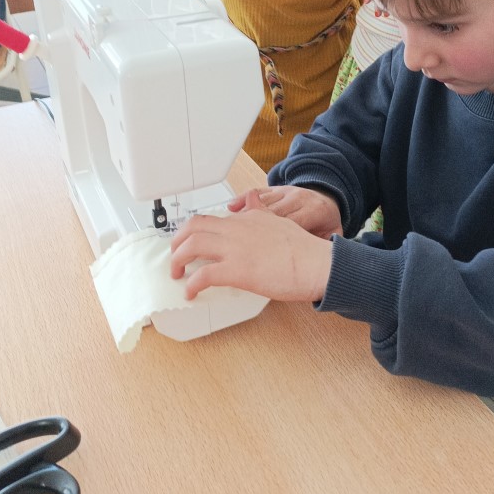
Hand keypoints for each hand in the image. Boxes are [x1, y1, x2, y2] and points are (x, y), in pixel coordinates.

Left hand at [171, 190, 333, 301]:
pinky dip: (192, 285)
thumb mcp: (279, 220)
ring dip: (178, 260)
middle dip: (178, 241)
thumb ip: (261, 211)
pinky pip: (203, 275)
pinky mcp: (237, 270)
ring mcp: (235, 248)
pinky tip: (191, 293)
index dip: (195, 231)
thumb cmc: (304, 250)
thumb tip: (252, 200)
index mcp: (247, 217)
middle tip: (177, 256)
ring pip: (192, 246)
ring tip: (177, 274)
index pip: (212, 218)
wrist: (316, 263)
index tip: (190, 241)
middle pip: (193, 226)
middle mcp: (237, 228)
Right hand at [228, 186, 342, 239]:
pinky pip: (257, 192)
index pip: (292, 223)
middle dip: (255, 226)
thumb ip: (322, 246)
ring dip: (245, 215)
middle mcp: (297, 198)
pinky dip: (243, 200)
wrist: (329, 199)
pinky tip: (231, 208)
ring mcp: (284, 192)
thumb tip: (315, 264)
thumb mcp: (331, 235)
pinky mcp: (275, 189)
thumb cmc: (326, 223)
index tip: (261, 250)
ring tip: (228, 229)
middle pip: (272, 212)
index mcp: (314, 210)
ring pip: (261, 202)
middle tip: (236, 242)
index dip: (275, 238)